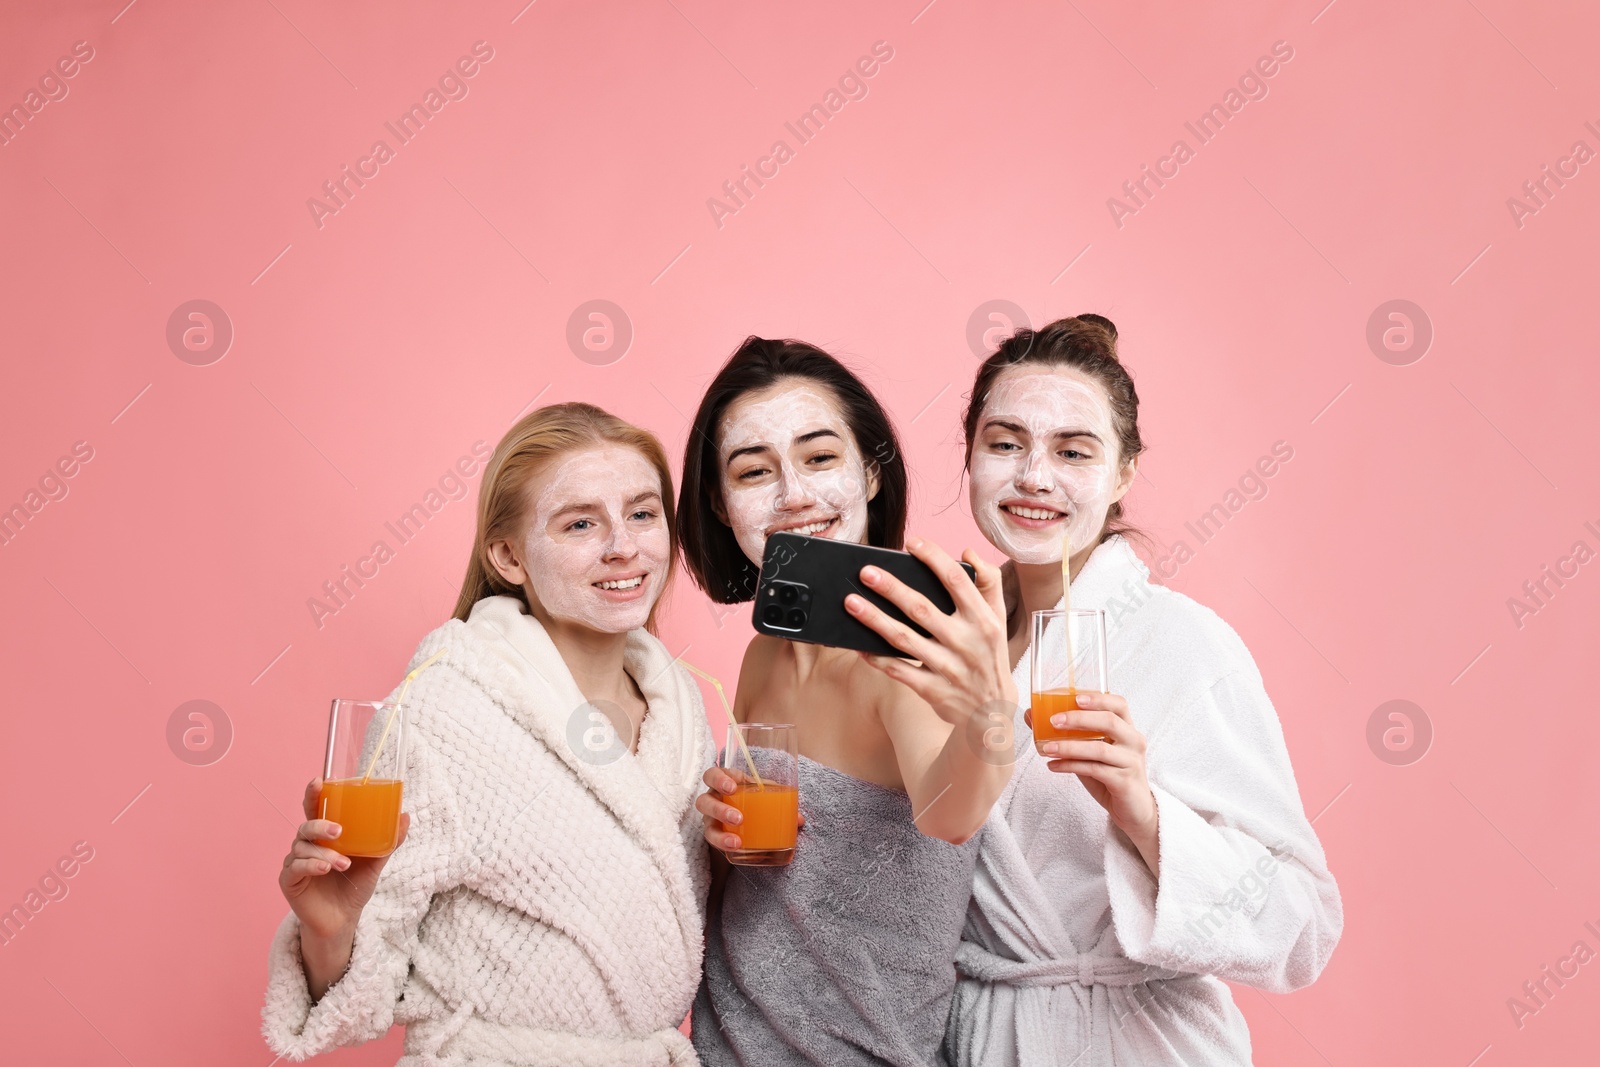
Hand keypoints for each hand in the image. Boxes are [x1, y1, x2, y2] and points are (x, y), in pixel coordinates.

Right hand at [279, 778, 408, 941]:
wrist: (343, 920)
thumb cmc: (354, 885)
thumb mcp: (375, 861)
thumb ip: (388, 840)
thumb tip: (405, 816)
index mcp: (324, 834)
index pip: (315, 808)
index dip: (313, 794)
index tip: (318, 781)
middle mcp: (307, 844)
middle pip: (306, 825)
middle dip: (320, 824)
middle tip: (338, 830)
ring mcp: (295, 862)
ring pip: (303, 847)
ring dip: (325, 853)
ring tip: (344, 864)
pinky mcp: (289, 880)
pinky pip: (295, 868)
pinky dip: (311, 865)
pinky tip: (324, 868)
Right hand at [695, 766, 802, 851]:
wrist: (745, 819)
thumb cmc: (754, 801)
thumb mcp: (765, 796)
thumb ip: (781, 802)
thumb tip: (799, 819)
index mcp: (725, 783)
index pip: (713, 775)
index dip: (719, 779)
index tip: (732, 787)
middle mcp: (713, 799)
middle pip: (703, 801)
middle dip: (719, 809)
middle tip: (738, 818)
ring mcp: (711, 818)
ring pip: (706, 824)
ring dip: (720, 833)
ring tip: (736, 841)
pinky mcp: (713, 835)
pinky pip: (713, 841)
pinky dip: (723, 844)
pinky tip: (736, 848)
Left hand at [845, 536, 1016, 727]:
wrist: (992, 710)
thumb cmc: (990, 654)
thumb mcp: (998, 618)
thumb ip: (988, 581)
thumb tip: (968, 551)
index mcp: (984, 620)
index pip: (956, 581)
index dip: (932, 558)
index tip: (911, 543)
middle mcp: (966, 642)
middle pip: (921, 609)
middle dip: (891, 588)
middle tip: (866, 572)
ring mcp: (948, 668)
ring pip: (904, 639)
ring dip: (874, 620)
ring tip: (851, 602)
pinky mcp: (933, 690)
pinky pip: (898, 671)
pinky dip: (877, 658)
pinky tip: (858, 644)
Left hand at [1035, 692, 1159, 871]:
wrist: (1133, 809)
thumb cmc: (1110, 775)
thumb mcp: (1090, 751)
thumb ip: (1068, 735)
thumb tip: (1032, 716)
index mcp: (1127, 728)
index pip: (1118, 704)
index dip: (1098, 698)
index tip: (1074, 697)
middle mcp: (1133, 741)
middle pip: (1109, 722)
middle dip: (1079, 719)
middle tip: (1053, 721)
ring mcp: (1131, 762)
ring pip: (1098, 749)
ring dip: (1069, 747)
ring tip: (1046, 748)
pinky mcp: (1124, 781)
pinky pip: (1094, 770)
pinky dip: (1070, 766)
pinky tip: (1053, 766)